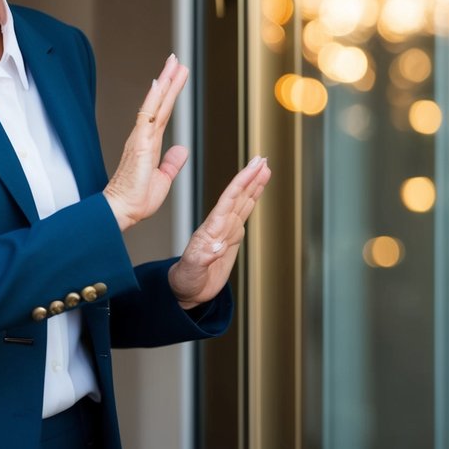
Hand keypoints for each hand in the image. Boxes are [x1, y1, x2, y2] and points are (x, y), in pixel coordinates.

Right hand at [102, 54, 189, 231]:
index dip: (170, 94)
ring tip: (173, 64)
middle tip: (176, 60)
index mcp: (149, 144)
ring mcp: (140, 138)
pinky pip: (147, 116)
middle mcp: (143, 136)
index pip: (163, 113)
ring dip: (164, 83)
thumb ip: (171, 163)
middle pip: (159, 103)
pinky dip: (154, 99)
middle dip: (169, 80)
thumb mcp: (163, 179)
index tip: (176, 77)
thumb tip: (181, 149)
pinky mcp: (139, 144)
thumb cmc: (137, 200)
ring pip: (154, 104)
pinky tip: (159, 84)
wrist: (123, 212)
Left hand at [168, 155, 271, 308]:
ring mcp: (225, 230)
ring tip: (264, 169)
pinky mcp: (230, 238)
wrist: (184, 289)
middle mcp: (219, 226)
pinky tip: (256, 192)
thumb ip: (202, 258)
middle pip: (238, 196)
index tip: (253, 167)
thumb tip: (216, 247)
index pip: (229, 199)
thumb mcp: (191, 270)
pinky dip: (252, 201)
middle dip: (250, 177)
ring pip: (242, 202)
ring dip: (253, 185)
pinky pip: (243, 214)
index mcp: (211, 229)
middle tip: (262, 159)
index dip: (242, 182)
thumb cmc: (185, 280)